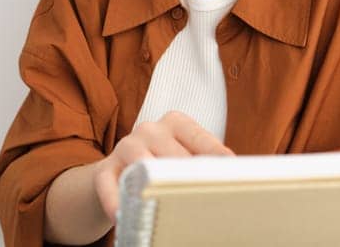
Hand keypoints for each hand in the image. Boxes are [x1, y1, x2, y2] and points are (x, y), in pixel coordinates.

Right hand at [92, 110, 234, 220]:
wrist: (116, 173)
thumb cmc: (160, 164)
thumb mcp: (182, 157)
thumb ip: (204, 162)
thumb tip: (234, 175)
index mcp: (175, 123)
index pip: (201, 138)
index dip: (217, 157)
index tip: (233, 173)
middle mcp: (150, 130)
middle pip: (174, 155)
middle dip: (188, 178)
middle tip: (204, 198)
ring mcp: (125, 147)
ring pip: (143, 165)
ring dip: (154, 187)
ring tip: (167, 207)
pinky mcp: (104, 169)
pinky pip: (109, 185)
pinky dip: (116, 201)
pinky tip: (123, 216)